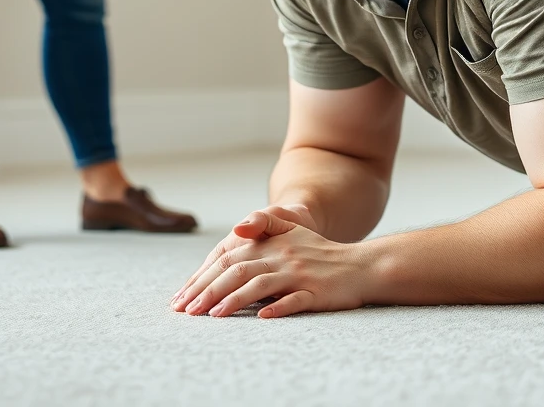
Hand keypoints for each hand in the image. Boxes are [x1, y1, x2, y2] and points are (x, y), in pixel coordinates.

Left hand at [172, 204, 369, 317]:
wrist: (360, 266)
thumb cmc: (319, 253)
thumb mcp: (291, 233)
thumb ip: (263, 226)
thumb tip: (236, 229)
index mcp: (270, 243)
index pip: (228, 257)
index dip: (203, 276)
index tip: (182, 297)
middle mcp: (281, 256)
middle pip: (238, 270)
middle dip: (208, 290)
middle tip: (186, 310)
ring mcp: (298, 274)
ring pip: (260, 284)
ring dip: (233, 300)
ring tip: (212, 315)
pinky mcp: (315, 292)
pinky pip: (294, 300)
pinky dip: (277, 307)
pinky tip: (260, 317)